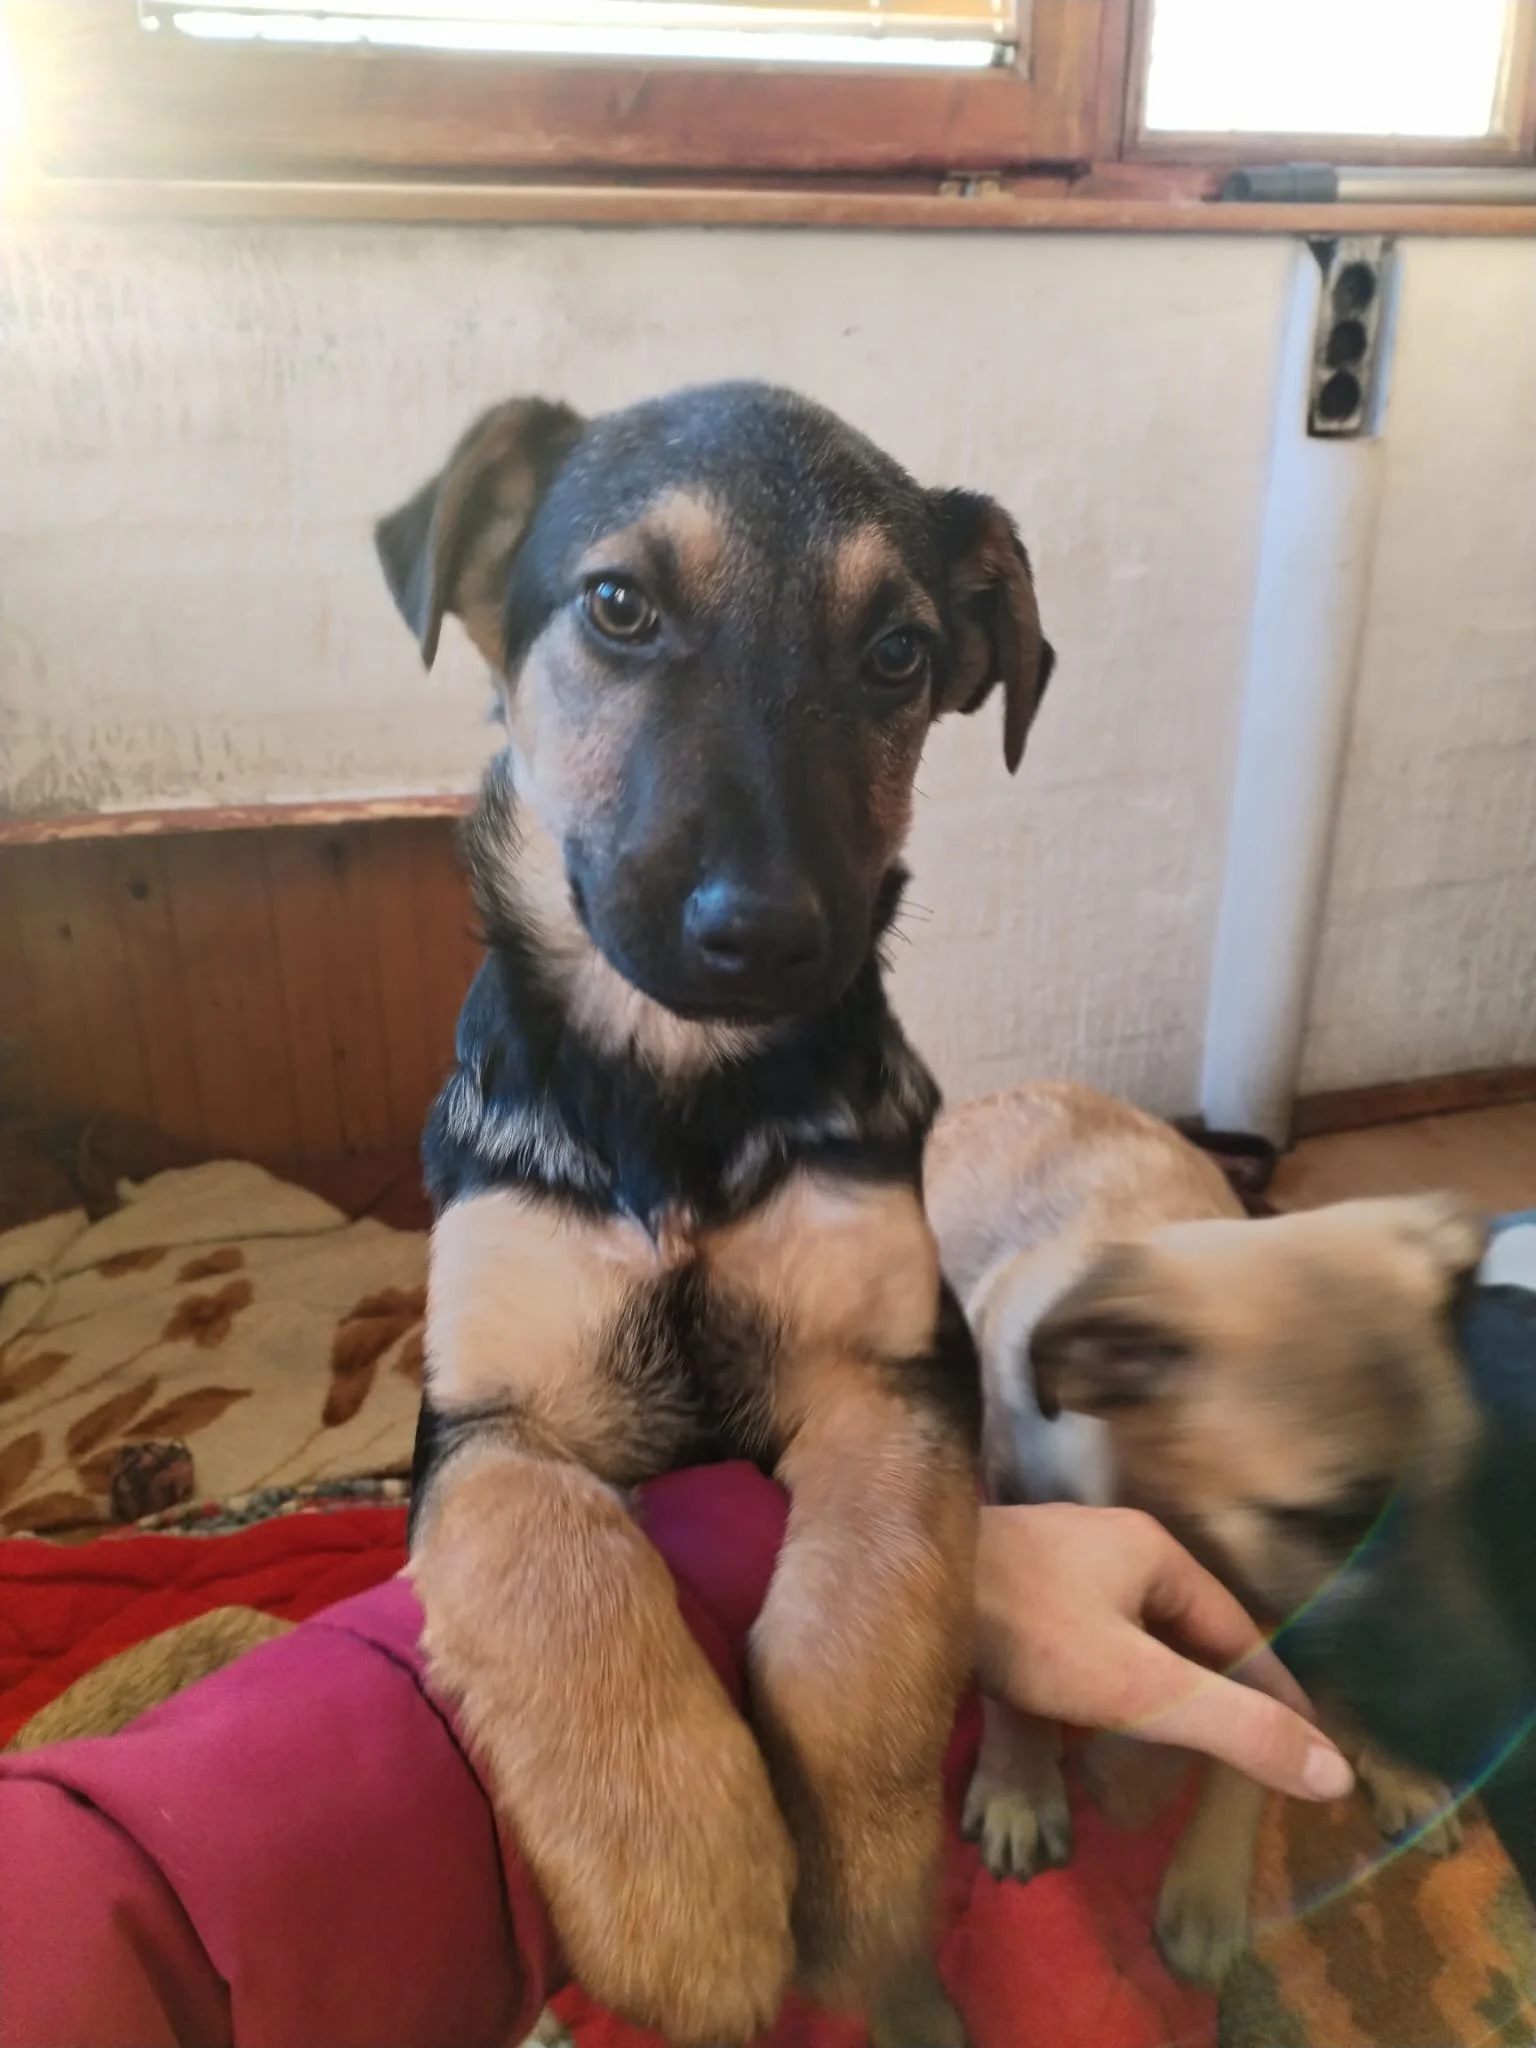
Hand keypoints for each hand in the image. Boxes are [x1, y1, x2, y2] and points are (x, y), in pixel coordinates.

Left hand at [974, 1504, 1354, 1801]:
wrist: (899, 1582)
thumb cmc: (1025, 1626)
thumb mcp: (1139, 1685)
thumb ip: (1234, 1727)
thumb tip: (1336, 1773)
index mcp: (1153, 1551)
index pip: (1238, 1630)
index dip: (1274, 1693)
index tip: (1308, 1747)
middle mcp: (1110, 1544)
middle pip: (1185, 1630)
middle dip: (1217, 1691)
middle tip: (1247, 1756)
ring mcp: (1056, 1563)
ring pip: (1131, 1635)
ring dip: (1158, 1688)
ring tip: (1179, 1750)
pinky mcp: (1013, 1588)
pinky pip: (1083, 1640)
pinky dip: (1106, 1683)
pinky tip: (1094, 1723)